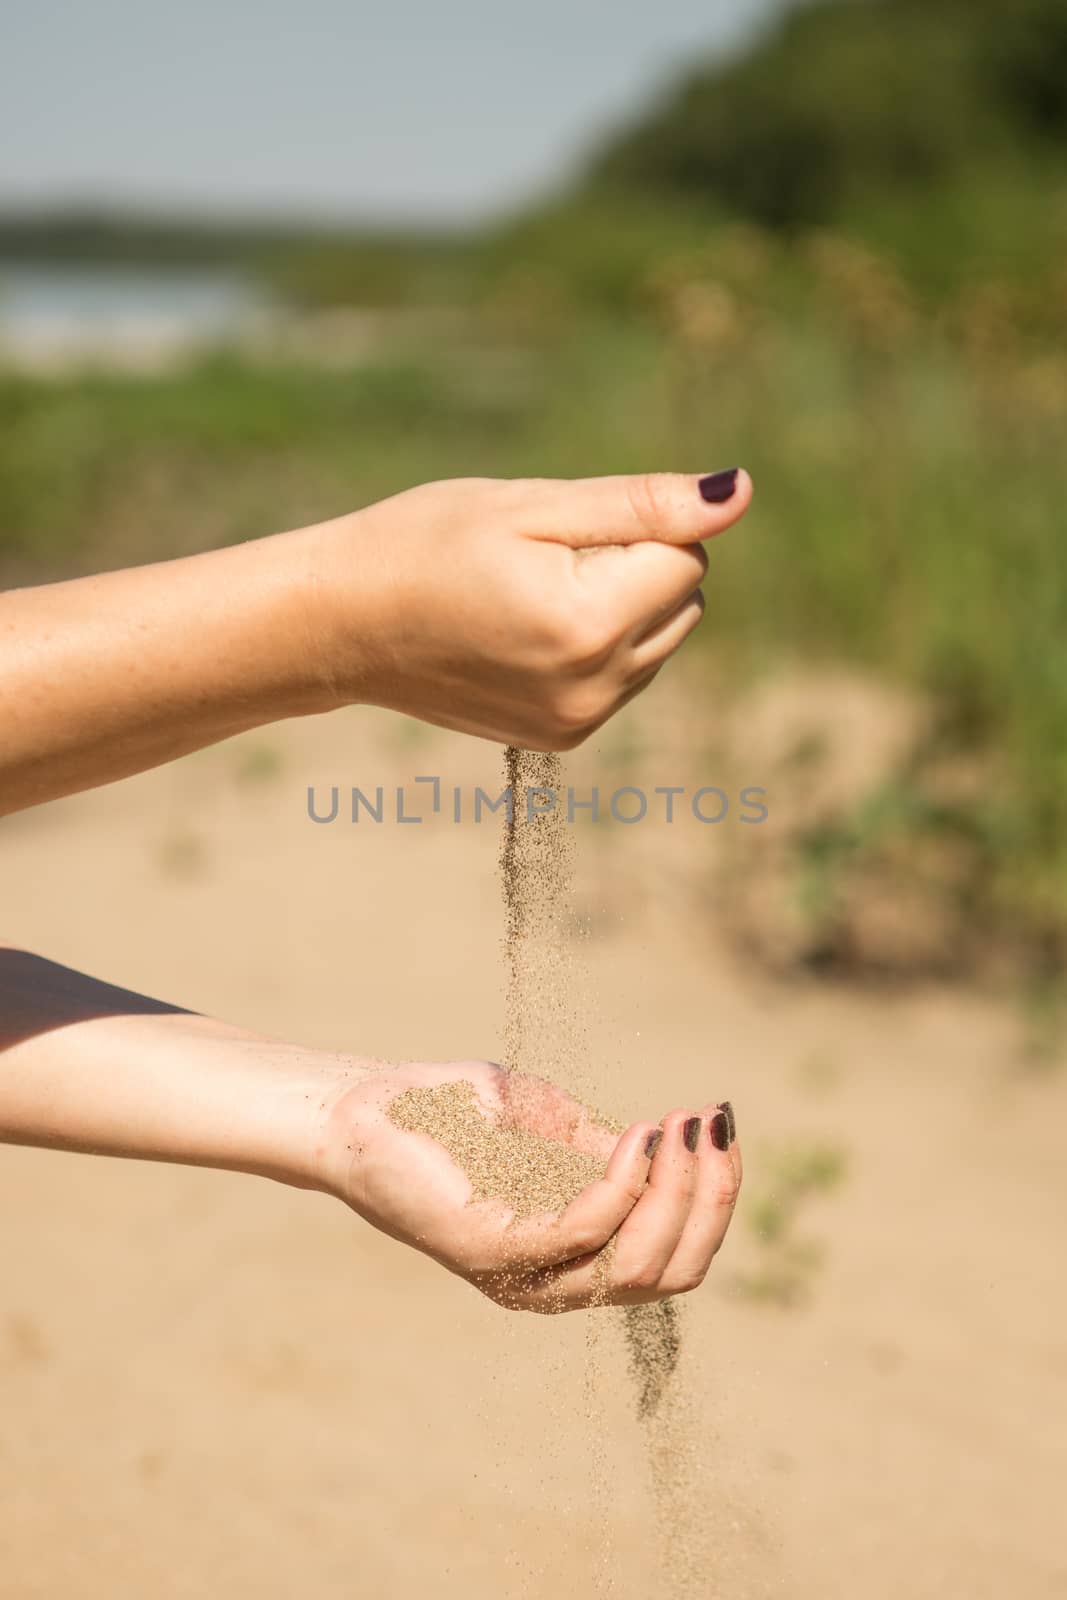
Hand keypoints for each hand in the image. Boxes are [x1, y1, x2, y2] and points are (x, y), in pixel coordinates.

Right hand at [310, 469, 751, 749]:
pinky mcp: (563, 738)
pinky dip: (598, 645)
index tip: (555, 532)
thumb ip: (643, 504)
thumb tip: (738, 492)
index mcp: (588, 625)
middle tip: (541, 562)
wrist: (341, 624)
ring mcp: (579, 722)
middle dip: (635, 567)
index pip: (685, 555)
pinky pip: (627, 675)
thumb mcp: (533, 506)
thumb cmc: (425, 544)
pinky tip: (528, 631)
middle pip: (684, 600)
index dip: (629, 526)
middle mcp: (593, 688)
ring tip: (530, 597)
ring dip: (621, 607)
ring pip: (662, 639)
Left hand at [316, 1060, 741, 1312]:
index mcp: (573, 1258)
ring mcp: (524, 1275)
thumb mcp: (553, 1129)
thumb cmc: (450, 1112)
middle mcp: (555, 1282)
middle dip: (711, 1197)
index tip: (718, 1124)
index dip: (714, 1196)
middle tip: (712, 1125)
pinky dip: (626, 1182)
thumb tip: (681, 1149)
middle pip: (674, 1272)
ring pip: (641, 1264)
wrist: (361, 1110)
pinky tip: (639, 1134)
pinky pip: (587, 1231)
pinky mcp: (494, 1251)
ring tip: (682, 1125)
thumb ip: (608, 1153)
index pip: (675, 1259)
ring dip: (678, 1191)